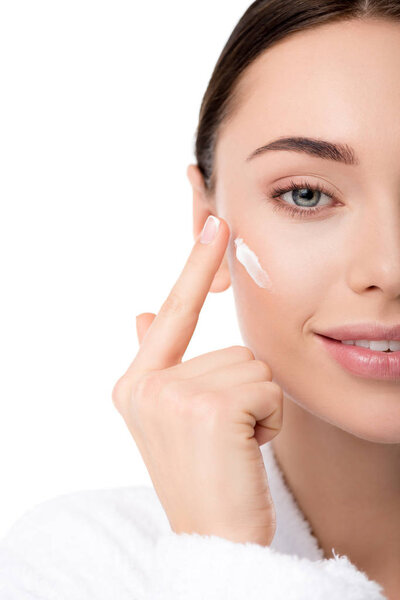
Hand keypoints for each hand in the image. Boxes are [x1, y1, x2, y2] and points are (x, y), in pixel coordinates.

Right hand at [111, 216, 282, 546]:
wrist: (213, 540)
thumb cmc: (203, 476)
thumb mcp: (171, 417)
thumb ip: (158, 359)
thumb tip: (141, 312)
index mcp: (136, 384)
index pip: (175, 313)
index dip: (196, 267)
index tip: (215, 223)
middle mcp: (146, 386)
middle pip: (233, 349)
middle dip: (245, 392)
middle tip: (225, 439)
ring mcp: (172, 397)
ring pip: (253, 368)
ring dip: (258, 407)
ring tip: (234, 446)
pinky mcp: (208, 410)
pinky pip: (266, 389)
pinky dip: (270, 421)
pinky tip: (244, 452)